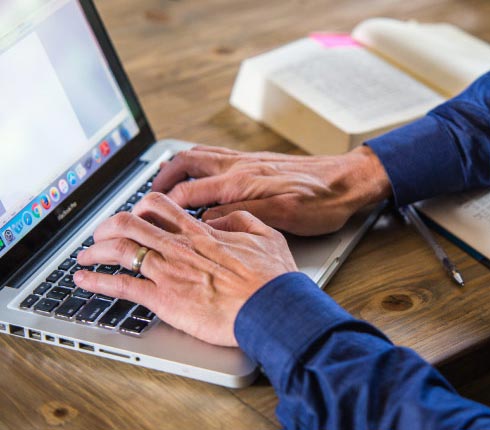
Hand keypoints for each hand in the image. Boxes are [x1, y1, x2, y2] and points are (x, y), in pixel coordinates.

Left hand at [74, 192, 296, 346]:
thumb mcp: (266, 236)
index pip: (159, 208)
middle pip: (129, 224)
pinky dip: (97, 282)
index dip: (139, 208)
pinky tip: (84, 281)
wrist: (272, 308)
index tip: (134, 215)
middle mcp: (180, 248)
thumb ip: (240, 220)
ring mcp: (169, 272)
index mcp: (201, 233)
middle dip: (108, 226)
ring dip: (95, 250)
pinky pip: (121, 285)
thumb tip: (222, 218)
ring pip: (119, 250)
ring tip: (84, 256)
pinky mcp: (164, 299)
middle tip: (100, 234)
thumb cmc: (273, 278)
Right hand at [152, 145, 390, 235]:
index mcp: (242, 182)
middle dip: (160, 178)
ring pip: (200, 155)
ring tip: (163, 182)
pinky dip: (198, 163)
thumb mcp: (285, 217)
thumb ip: (243, 217)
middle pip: (187, 162)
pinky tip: (201, 176)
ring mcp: (248, 161)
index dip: (162, 206)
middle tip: (144, 195)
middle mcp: (240, 166)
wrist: (348, 181)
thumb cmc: (322, 201)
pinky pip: (216, 156)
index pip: (189, 191)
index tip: (144, 219)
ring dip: (176, 167)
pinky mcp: (257, 162)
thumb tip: (208, 221)